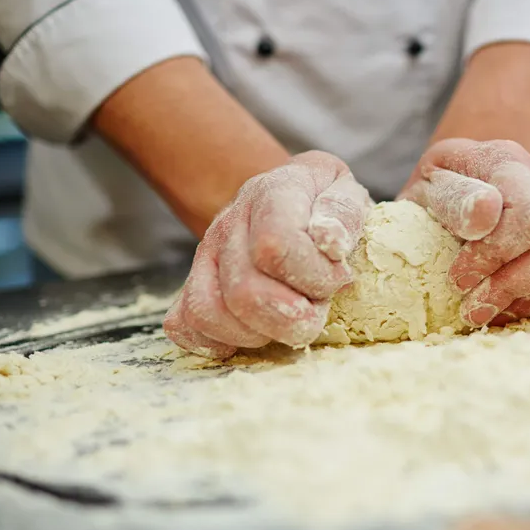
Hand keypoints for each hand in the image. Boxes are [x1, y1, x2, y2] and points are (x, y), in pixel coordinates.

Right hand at [165, 151, 370, 357]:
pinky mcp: (192, 282)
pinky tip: (254, 332)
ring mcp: (204, 254)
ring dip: (258, 333)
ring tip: (287, 319)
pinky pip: (186, 324)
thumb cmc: (321, 201)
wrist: (289, 197)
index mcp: (269, 194)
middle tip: (316, 308)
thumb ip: (343, 211)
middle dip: (291, 318)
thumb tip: (331, 242)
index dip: (313, 276)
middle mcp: (228, 222)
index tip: (338, 277)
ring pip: (209, 313)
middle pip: (243, 291)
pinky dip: (219, 341)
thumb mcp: (344, 189)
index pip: (275, 246)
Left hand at [400, 138, 529, 326]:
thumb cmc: (440, 197)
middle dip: (510, 286)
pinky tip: (515, 305)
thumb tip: (486, 211)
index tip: (458, 279)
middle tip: (471, 307)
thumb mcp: (427, 189)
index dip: (495, 256)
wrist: (463, 197)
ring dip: (528, 301)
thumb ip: (454, 198)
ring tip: (489, 307)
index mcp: (512, 161)